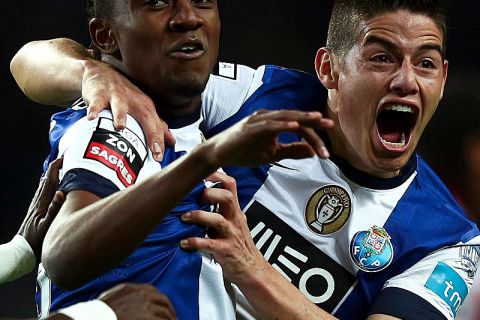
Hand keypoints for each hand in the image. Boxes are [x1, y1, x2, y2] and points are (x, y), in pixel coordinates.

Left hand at [18, 158, 64, 261]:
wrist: (22, 252)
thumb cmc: (35, 242)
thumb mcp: (47, 226)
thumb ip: (54, 210)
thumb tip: (60, 193)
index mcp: (42, 204)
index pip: (49, 181)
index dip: (56, 168)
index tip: (64, 158)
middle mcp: (38, 203)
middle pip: (47, 180)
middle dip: (55, 169)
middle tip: (64, 160)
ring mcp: (37, 207)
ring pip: (44, 187)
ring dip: (52, 177)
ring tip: (60, 170)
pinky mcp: (37, 212)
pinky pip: (44, 194)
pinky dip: (49, 187)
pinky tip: (52, 189)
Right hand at [81, 60, 174, 160]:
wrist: (102, 73)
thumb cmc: (125, 95)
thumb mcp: (143, 107)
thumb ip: (157, 125)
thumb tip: (172, 141)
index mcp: (146, 106)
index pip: (156, 125)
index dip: (159, 141)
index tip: (159, 156)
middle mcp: (134, 101)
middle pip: (145, 117)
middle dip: (150, 133)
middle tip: (153, 150)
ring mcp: (116, 96)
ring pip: (120, 107)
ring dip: (120, 116)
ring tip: (121, 128)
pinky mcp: (99, 94)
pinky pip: (96, 102)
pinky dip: (94, 109)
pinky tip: (92, 117)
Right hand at [99, 283, 175, 319]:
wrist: (94, 318)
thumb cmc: (98, 313)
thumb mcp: (110, 297)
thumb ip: (124, 296)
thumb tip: (129, 303)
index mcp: (132, 288)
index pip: (154, 292)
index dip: (161, 302)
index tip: (164, 309)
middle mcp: (142, 294)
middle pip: (163, 302)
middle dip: (169, 311)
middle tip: (173, 319)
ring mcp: (146, 306)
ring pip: (165, 313)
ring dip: (170, 319)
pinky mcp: (147, 317)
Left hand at [180, 171, 267, 285]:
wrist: (252, 270)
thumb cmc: (238, 245)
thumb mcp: (233, 223)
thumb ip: (220, 210)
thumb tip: (196, 196)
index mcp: (235, 211)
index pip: (231, 186)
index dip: (217, 175)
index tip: (202, 172)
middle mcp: (235, 220)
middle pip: (228, 198)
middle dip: (210, 194)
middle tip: (195, 196)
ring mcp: (231, 235)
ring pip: (217, 220)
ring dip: (198, 216)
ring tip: (184, 218)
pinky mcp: (226, 250)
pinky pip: (209, 244)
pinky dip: (194, 242)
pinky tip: (184, 242)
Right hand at [204, 109, 333, 167]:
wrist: (219, 154)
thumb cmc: (244, 152)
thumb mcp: (272, 154)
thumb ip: (292, 151)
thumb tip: (312, 151)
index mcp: (275, 122)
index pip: (299, 127)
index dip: (314, 135)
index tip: (327, 150)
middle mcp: (269, 117)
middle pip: (295, 119)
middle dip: (314, 122)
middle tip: (331, 125)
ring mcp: (259, 120)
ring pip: (285, 117)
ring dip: (302, 119)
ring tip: (318, 120)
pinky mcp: (250, 127)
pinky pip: (269, 124)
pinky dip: (282, 124)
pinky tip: (294, 126)